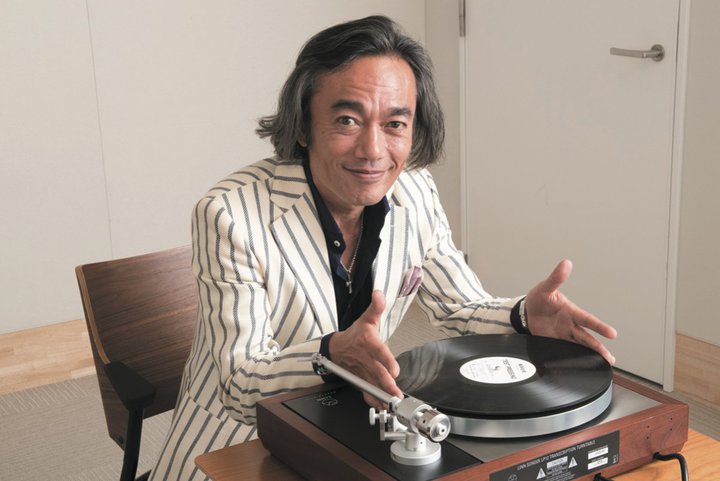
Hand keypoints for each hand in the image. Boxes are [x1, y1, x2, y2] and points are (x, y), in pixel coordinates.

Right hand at [328, 290, 402, 408]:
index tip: (394, 370)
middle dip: (386, 385)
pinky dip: (372, 400)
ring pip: (373, 385)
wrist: (335, 348)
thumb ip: (375, 307)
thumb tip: (379, 294)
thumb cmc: (354, 335)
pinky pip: (366, 392)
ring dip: (382, 395)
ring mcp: (362, 372)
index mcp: (368, 343)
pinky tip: (381, 407)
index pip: (379, 352)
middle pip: (377, 373)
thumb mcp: (366, 318)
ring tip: (392, 404)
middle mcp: (366, 359)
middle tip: (396, 395)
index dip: (386, 361)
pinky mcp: (360, 380)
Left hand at [525, 260, 617, 364]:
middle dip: (598, 347)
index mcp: (571, 312)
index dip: (599, 327)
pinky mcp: (555, 344)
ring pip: (580, 347)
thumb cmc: (539, 299)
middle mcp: (570, 325)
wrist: (526, 312)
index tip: (612, 333)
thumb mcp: (545, 288)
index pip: (588, 320)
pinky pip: (566, 352)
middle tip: (610, 357)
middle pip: (587, 338)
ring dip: (591, 355)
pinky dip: (573, 359)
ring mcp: (564, 336)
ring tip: (606, 363)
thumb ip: (555, 278)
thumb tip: (566, 263)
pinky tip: (582, 367)